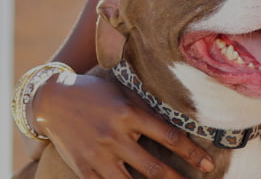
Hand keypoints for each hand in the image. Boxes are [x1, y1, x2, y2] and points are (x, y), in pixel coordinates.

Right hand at [30, 73, 213, 178]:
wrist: (51, 100)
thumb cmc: (94, 93)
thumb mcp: (122, 93)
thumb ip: (146, 109)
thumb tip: (179, 123)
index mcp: (128, 113)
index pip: (168, 136)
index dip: (192, 153)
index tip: (209, 164)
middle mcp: (114, 136)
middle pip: (154, 168)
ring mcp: (98, 155)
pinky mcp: (84, 168)